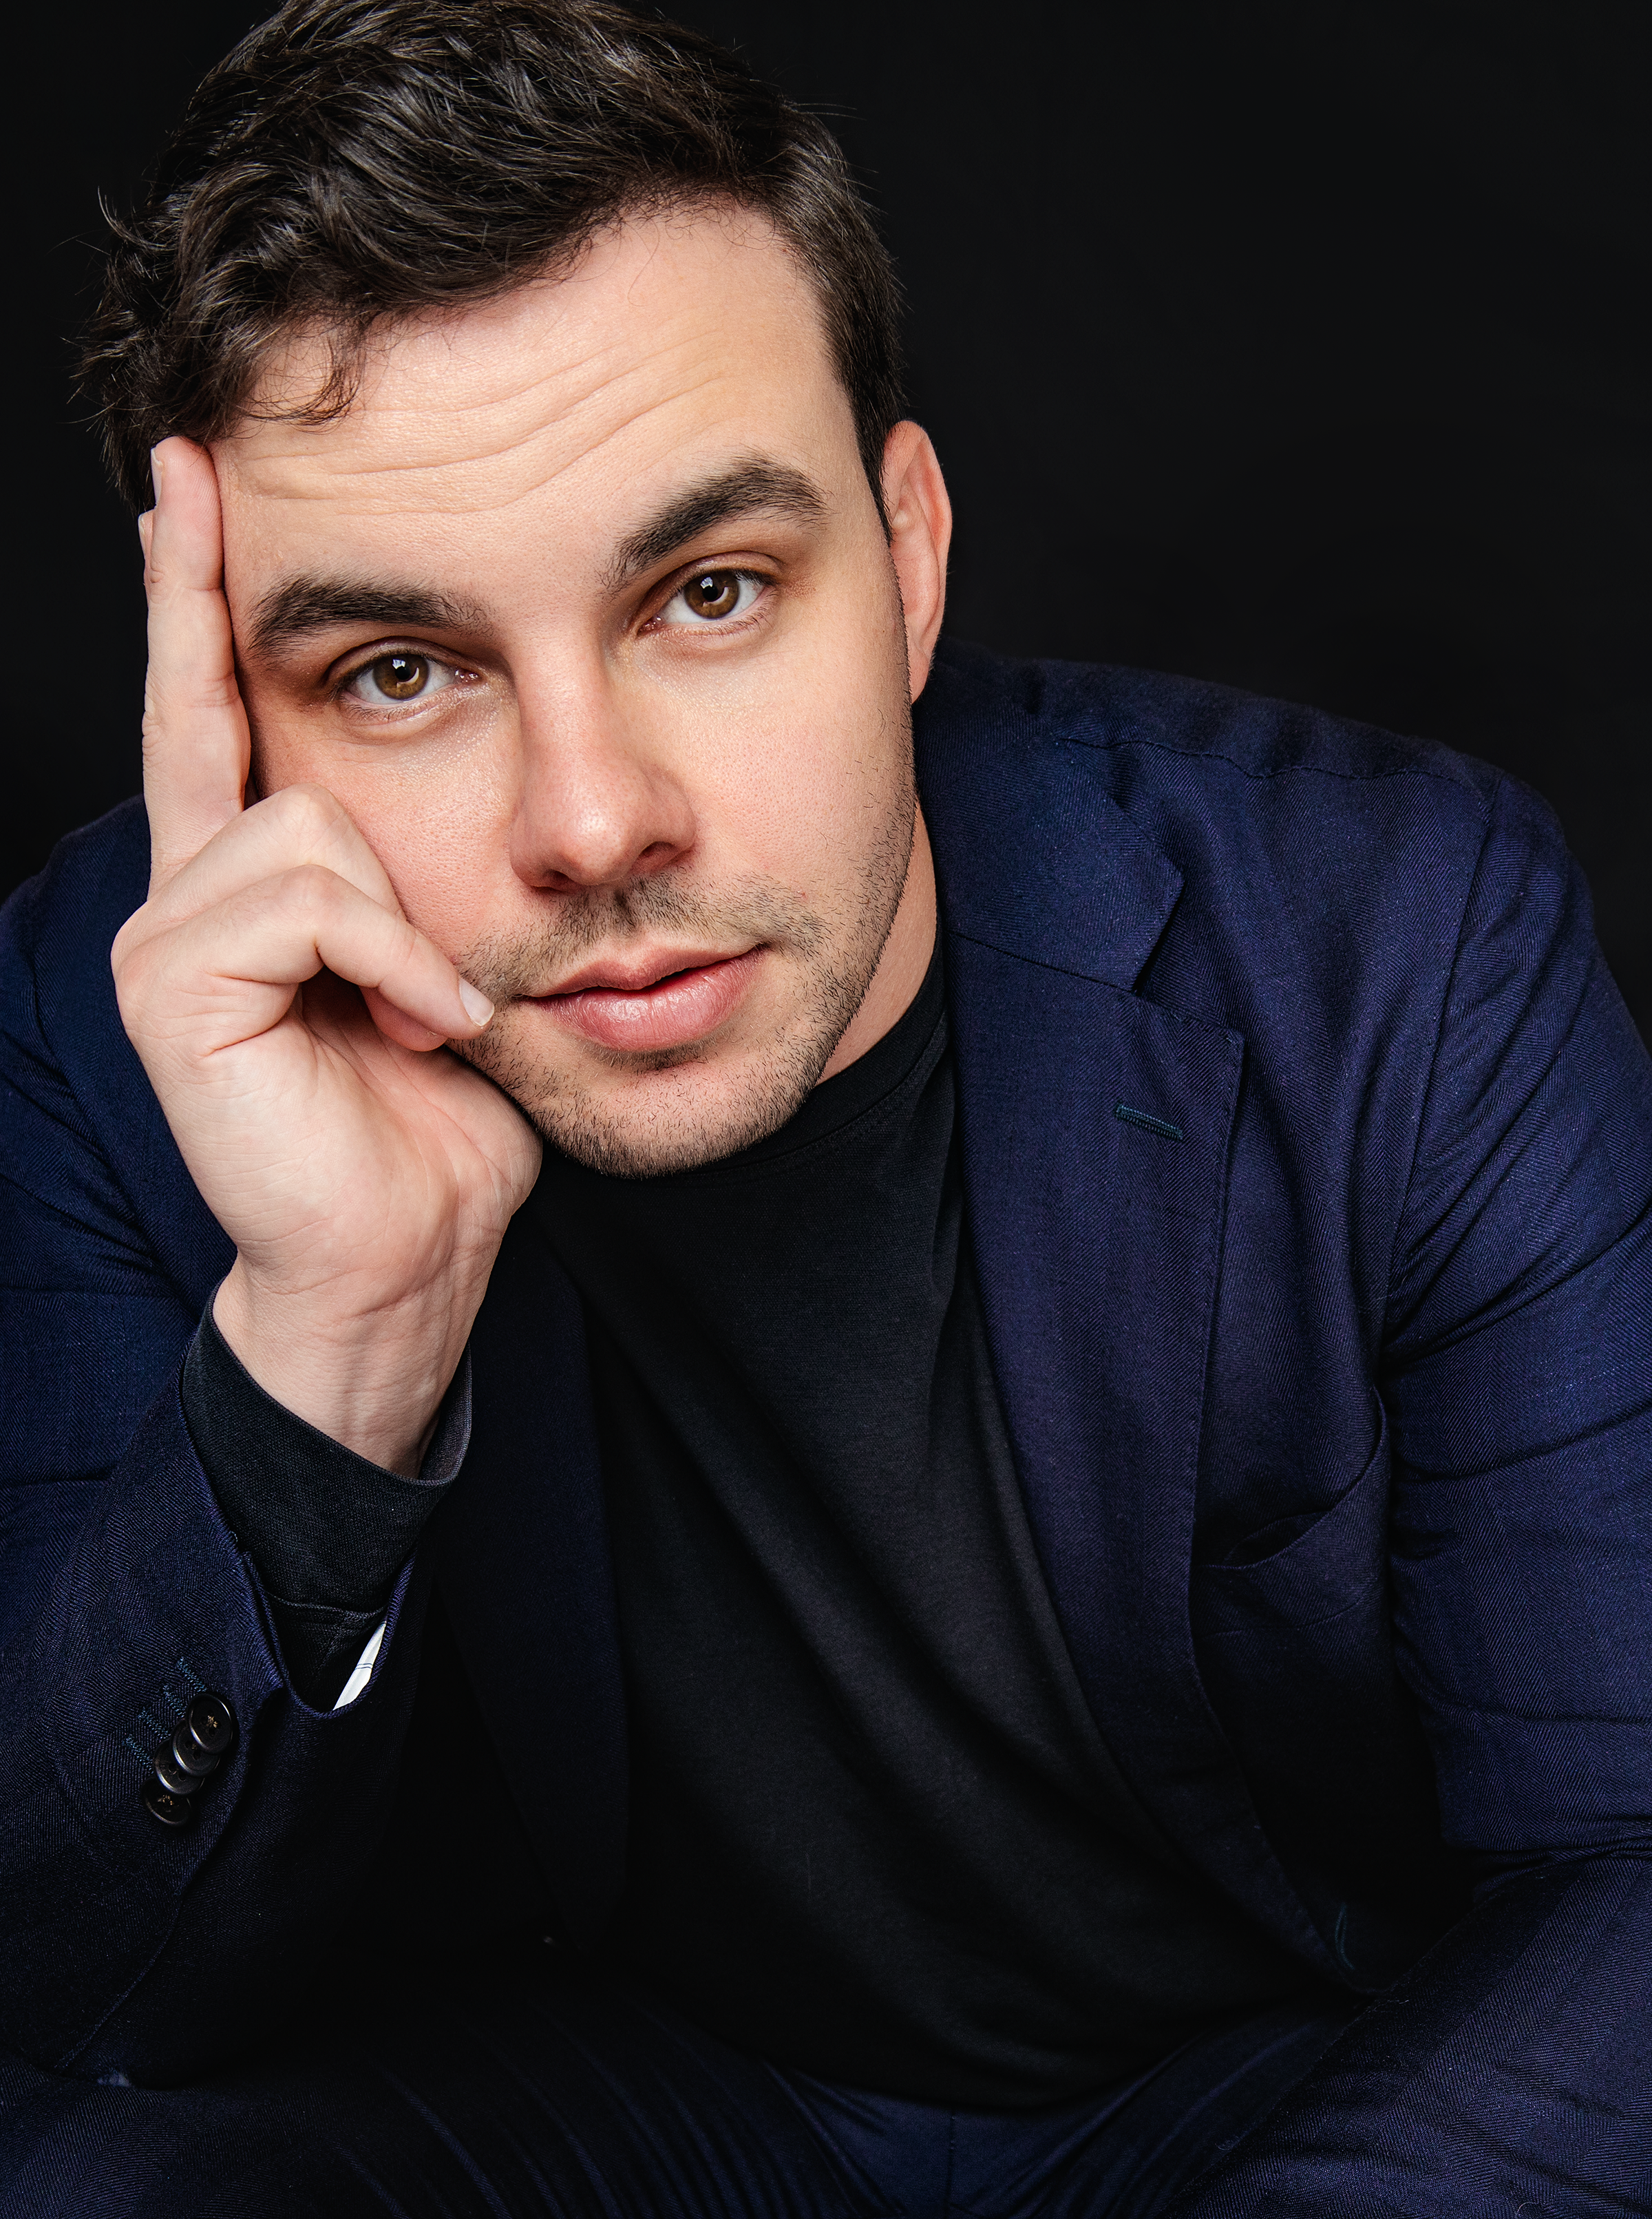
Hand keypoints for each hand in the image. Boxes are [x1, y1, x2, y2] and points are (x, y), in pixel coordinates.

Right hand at [112, 438, 541, 1470]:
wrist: (410, 1252)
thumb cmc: (447, 1121)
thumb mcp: (458, 962)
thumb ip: (430, 872)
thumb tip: (473, 759)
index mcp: (253, 877)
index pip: (211, 705)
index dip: (192, 590)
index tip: (189, 469)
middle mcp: (191, 887)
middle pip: (230, 719)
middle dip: (248, 660)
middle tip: (272, 649)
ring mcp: (171, 934)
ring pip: (307, 821)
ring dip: (407, 924)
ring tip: (432, 1013)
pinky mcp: (174, 986)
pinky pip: (305, 895)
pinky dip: (392, 960)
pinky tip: (418, 1028)